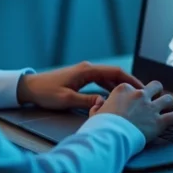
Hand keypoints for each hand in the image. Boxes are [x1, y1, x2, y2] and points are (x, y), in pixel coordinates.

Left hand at [16, 61, 144, 109]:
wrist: (30, 88)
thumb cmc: (46, 92)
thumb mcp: (67, 100)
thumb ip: (87, 101)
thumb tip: (105, 103)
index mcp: (86, 71)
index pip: (115, 72)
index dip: (130, 79)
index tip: (142, 88)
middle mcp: (87, 69)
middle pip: (114, 74)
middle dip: (129, 83)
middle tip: (142, 94)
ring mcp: (84, 73)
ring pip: (107, 78)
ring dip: (119, 86)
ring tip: (132, 96)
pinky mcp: (80, 78)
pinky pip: (100, 81)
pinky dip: (109, 87)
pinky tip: (115, 96)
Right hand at [91, 81, 172, 141]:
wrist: (111, 136)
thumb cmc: (101, 125)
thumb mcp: (95, 112)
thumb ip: (98, 106)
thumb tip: (99, 103)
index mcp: (124, 90)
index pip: (132, 86)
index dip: (133, 93)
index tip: (132, 100)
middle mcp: (139, 95)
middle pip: (155, 86)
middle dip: (156, 91)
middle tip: (155, 97)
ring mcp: (151, 108)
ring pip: (168, 98)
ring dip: (168, 102)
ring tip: (168, 106)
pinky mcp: (159, 122)